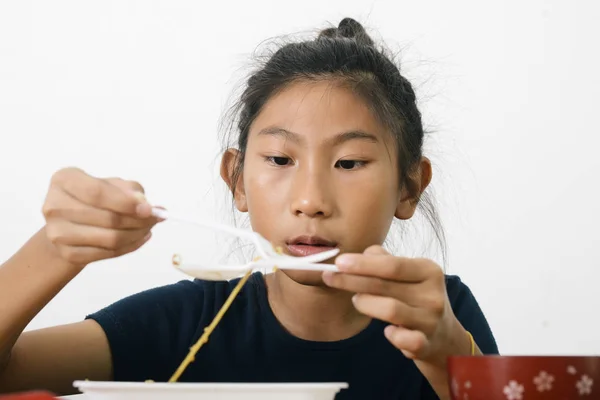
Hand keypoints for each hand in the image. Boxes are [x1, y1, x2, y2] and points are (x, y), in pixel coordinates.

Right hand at [41, 167, 158, 267]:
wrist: (70, 223)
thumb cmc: (95, 198)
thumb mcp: (112, 184)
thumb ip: (130, 190)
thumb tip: (147, 205)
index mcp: (64, 180)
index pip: (97, 192)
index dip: (126, 202)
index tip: (149, 209)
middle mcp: (54, 205)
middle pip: (107, 218)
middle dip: (139, 220)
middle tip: (156, 218)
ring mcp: (58, 232)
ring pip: (110, 239)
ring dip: (137, 234)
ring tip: (149, 227)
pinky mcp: (67, 253)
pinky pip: (108, 253)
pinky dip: (130, 246)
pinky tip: (139, 238)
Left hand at [322, 245, 470, 366]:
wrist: (444, 336)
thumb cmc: (416, 298)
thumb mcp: (408, 274)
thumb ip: (384, 260)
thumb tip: (361, 254)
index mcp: (428, 270)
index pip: (392, 265)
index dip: (363, 264)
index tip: (339, 262)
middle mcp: (432, 294)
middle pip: (385, 285)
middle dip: (352, 280)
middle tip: (330, 277)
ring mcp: (431, 321)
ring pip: (390, 310)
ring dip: (366, 304)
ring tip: (356, 300)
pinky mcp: (426, 344)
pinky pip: (406, 340)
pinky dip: (393, 336)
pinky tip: (387, 331)